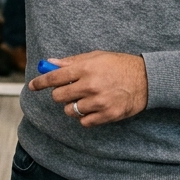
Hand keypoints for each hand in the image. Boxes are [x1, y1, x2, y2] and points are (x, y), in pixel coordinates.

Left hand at [27, 51, 147, 126]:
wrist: (147, 79)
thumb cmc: (119, 65)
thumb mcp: (96, 57)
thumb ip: (71, 62)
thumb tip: (49, 64)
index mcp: (85, 68)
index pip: (54, 77)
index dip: (40, 82)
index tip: (32, 86)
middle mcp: (90, 85)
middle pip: (59, 97)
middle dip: (59, 94)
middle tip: (68, 91)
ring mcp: (99, 102)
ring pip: (70, 110)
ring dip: (72, 106)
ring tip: (84, 99)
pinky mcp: (108, 115)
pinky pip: (84, 122)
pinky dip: (85, 117)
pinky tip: (93, 108)